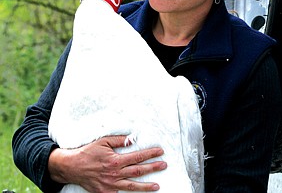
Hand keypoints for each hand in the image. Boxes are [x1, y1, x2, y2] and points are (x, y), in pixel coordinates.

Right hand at [48, 135, 166, 191]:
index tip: (160, 152)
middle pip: (138, 171)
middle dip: (152, 168)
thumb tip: (132, 140)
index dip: (149, 154)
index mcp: (115, 160)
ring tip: (157, 185)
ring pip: (132, 186)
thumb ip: (118, 140)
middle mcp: (114, 174)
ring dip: (146, 186)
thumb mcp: (103, 142)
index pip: (137, 157)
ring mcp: (111, 185)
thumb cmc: (88, 152)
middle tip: (164, 165)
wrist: (73, 167)